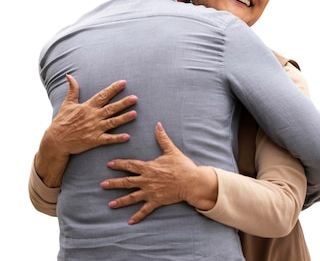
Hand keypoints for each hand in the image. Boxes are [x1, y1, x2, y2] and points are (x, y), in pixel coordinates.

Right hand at [45, 74, 137, 155]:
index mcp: (87, 107)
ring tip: (135, 114)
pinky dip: (117, 138)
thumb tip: (69, 75)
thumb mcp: (67, 104)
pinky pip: (108, 139)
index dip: (113, 89)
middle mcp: (92, 117)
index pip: (103, 95)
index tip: (123, 82)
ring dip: (123, 118)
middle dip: (123, 103)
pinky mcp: (94, 140)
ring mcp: (94, 129)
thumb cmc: (62, 121)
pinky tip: (127, 136)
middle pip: (111, 108)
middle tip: (135, 98)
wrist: (56, 141)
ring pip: (112, 122)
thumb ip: (72, 90)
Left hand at [101, 122, 217, 224]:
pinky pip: (144, 210)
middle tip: (102, 185)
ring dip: (120, 201)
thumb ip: (162, 138)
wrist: (191, 181)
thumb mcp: (171, 150)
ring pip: (132, 197)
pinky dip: (137, 216)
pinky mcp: (156, 201)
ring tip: (110, 204)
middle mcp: (146, 180)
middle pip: (126, 182)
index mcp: (149, 167)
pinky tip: (130, 221)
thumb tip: (158, 125)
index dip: (119, 164)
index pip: (130, 165)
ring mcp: (150, 192)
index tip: (109, 164)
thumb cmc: (182, 166)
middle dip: (113, 183)